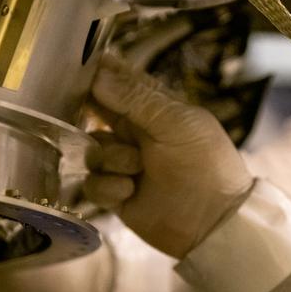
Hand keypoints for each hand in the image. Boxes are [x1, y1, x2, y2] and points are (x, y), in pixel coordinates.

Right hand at [84, 55, 253, 257]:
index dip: (97, 73)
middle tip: (90, 120)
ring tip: (137, 169)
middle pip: (95, 112)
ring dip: (111, 158)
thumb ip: (137, 99)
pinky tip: (130, 191)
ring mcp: (123, 163)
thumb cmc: (206, 165)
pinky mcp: (115, 194)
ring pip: (92, 150)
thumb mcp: (177, 124)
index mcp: (154, 108)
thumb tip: (97, 75)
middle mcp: (134, 132)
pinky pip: (92, 183)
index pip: (118, 79)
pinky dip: (108, 186)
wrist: (215, 222)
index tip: (75, 69)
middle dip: (91, 118)